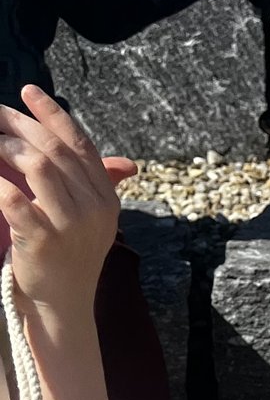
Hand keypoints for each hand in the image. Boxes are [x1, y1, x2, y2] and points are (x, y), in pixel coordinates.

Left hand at [0, 85, 133, 317]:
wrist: (64, 306)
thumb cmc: (73, 258)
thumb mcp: (94, 221)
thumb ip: (101, 185)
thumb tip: (127, 164)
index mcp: (106, 199)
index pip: (80, 144)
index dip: (53, 114)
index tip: (28, 92)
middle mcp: (94, 210)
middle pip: (56, 150)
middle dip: (21, 125)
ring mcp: (70, 227)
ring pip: (39, 166)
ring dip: (9, 147)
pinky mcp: (43, 242)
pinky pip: (14, 199)